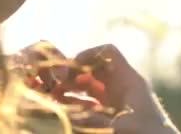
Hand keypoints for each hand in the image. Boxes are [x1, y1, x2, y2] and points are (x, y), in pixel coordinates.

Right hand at [43, 44, 179, 133]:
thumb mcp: (119, 127)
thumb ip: (93, 120)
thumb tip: (65, 114)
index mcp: (129, 80)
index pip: (108, 53)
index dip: (88, 54)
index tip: (68, 67)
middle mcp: (123, 86)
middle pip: (95, 69)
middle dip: (74, 74)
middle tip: (54, 84)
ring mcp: (118, 101)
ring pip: (91, 87)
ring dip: (72, 89)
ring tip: (52, 96)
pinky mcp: (114, 116)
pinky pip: (92, 104)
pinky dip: (78, 105)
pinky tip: (62, 110)